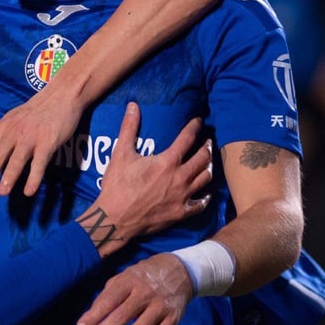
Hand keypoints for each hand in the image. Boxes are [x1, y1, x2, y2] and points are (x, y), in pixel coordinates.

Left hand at [0, 79, 82, 197]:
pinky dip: (33, 178)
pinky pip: (39, 163)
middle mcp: (14, 132)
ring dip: (8, 177)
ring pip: (16, 160)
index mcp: (4, 127)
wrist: (62, 95)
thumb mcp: (14, 120)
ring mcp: (31, 136)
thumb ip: (5, 137)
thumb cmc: (38, 111)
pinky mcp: (47, 141)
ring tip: (1, 193)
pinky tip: (29, 191)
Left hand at [76, 253, 192, 324]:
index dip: (94, 316)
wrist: (181, 271)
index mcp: (131, 281)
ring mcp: (161, 308)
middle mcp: (146, 294)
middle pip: (121, 318)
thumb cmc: (145, 275)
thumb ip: (108, 294)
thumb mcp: (125, 276)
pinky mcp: (173, 320)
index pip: (109, 300)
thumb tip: (92, 316)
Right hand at [77, 103, 211, 256]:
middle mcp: (180, 178)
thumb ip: (129, 128)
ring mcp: (183, 197)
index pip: (188, 138)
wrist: (115, 219)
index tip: (199, 121)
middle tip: (207, 141)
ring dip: (208, 168)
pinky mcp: (181, 213)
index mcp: (168, 162)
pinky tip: (205, 193)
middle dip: (206, 147)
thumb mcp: (121, 154)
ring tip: (207, 162)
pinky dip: (205, 197)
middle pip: (203, 158)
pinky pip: (200, 204)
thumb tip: (133, 105)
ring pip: (205, 179)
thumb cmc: (117, 185)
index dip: (195, 127)